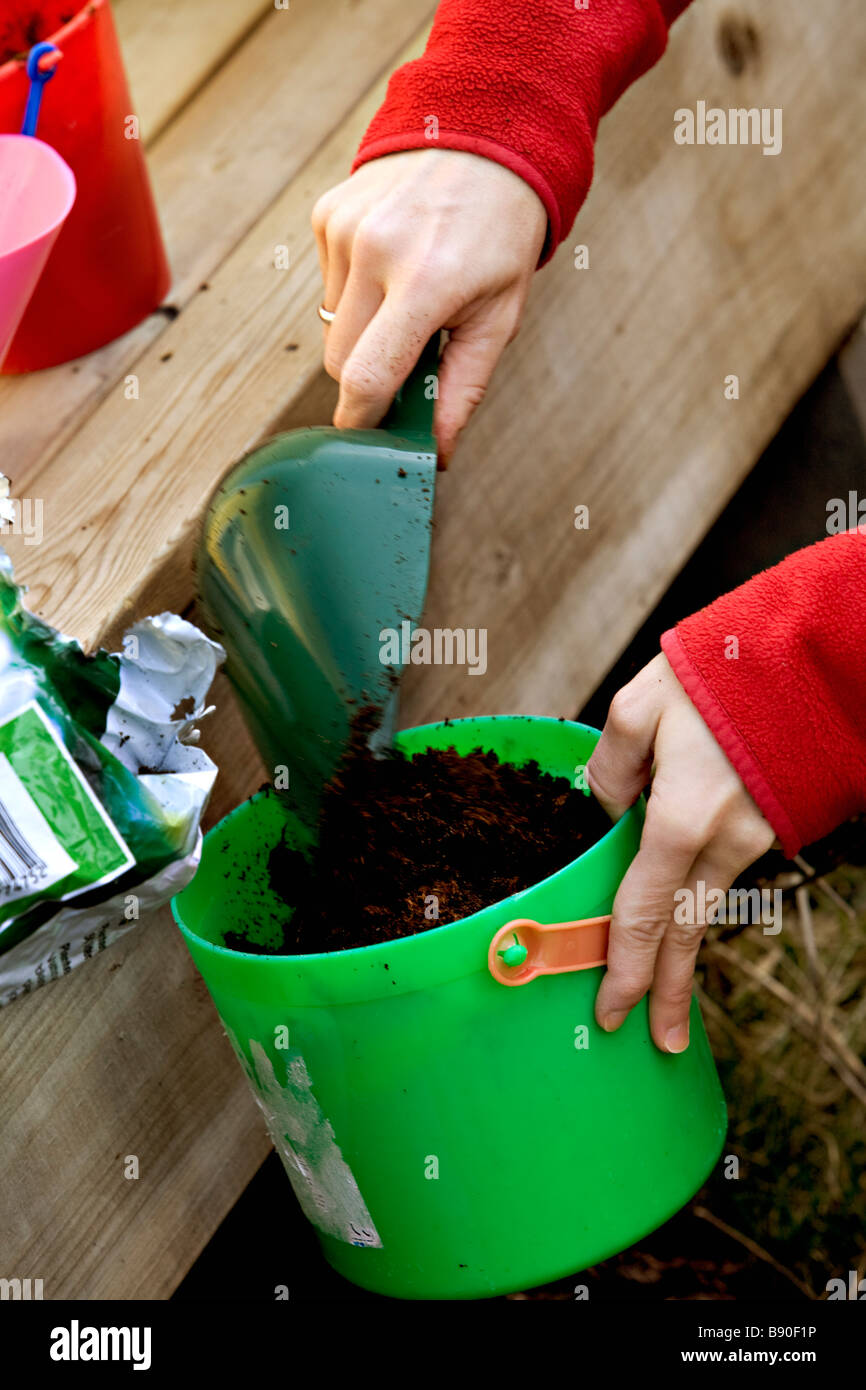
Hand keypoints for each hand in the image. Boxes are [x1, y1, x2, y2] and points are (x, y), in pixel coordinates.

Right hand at [311, 148, 547, 463]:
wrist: (484, 135)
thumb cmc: (500, 234)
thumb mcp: (499, 317)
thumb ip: (464, 391)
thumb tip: (437, 455)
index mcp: (426, 283)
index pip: (366, 378)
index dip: (361, 421)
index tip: (369, 439)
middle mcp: (376, 252)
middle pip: (339, 362)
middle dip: (368, 378)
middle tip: (410, 362)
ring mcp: (345, 228)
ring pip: (330, 326)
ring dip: (363, 331)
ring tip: (408, 296)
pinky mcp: (327, 213)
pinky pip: (327, 285)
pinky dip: (355, 290)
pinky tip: (391, 262)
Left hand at [586, 653, 776, 1051]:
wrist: (807, 655)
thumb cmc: (718, 673)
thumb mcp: (637, 705)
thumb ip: (608, 767)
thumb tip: (603, 809)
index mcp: (682, 815)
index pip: (645, 912)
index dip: (627, 967)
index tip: (612, 1011)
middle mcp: (725, 839)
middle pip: (687, 932)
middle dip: (671, 991)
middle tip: (661, 1044)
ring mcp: (756, 836)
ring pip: (709, 906)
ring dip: (687, 951)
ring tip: (668, 991)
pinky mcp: (772, 823)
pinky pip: (725, 875)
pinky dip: (703, 904)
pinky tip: (686, 917)